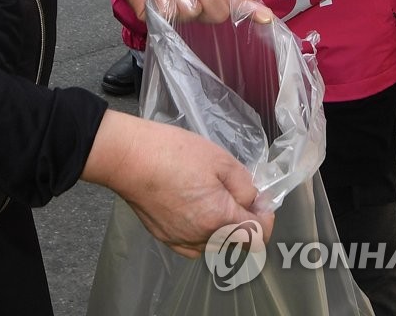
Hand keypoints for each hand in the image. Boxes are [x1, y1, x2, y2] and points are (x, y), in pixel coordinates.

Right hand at [82, 110, 274, 257]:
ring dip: (222, 225)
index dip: (264, 219)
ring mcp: (181, 241)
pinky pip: (194, 242)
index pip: (256, 238)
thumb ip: (243, 184)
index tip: (260, 201)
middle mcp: (201, 238)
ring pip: (215, 242)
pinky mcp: (165, 238)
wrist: (130, 158)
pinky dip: (201, 229)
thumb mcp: (220, 159)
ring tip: (212, 194)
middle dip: (243, 220)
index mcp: (219, 219)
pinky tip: (193, 205)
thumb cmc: (174, 153)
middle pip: (236, 242)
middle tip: (236, 191)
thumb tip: (252, 200)